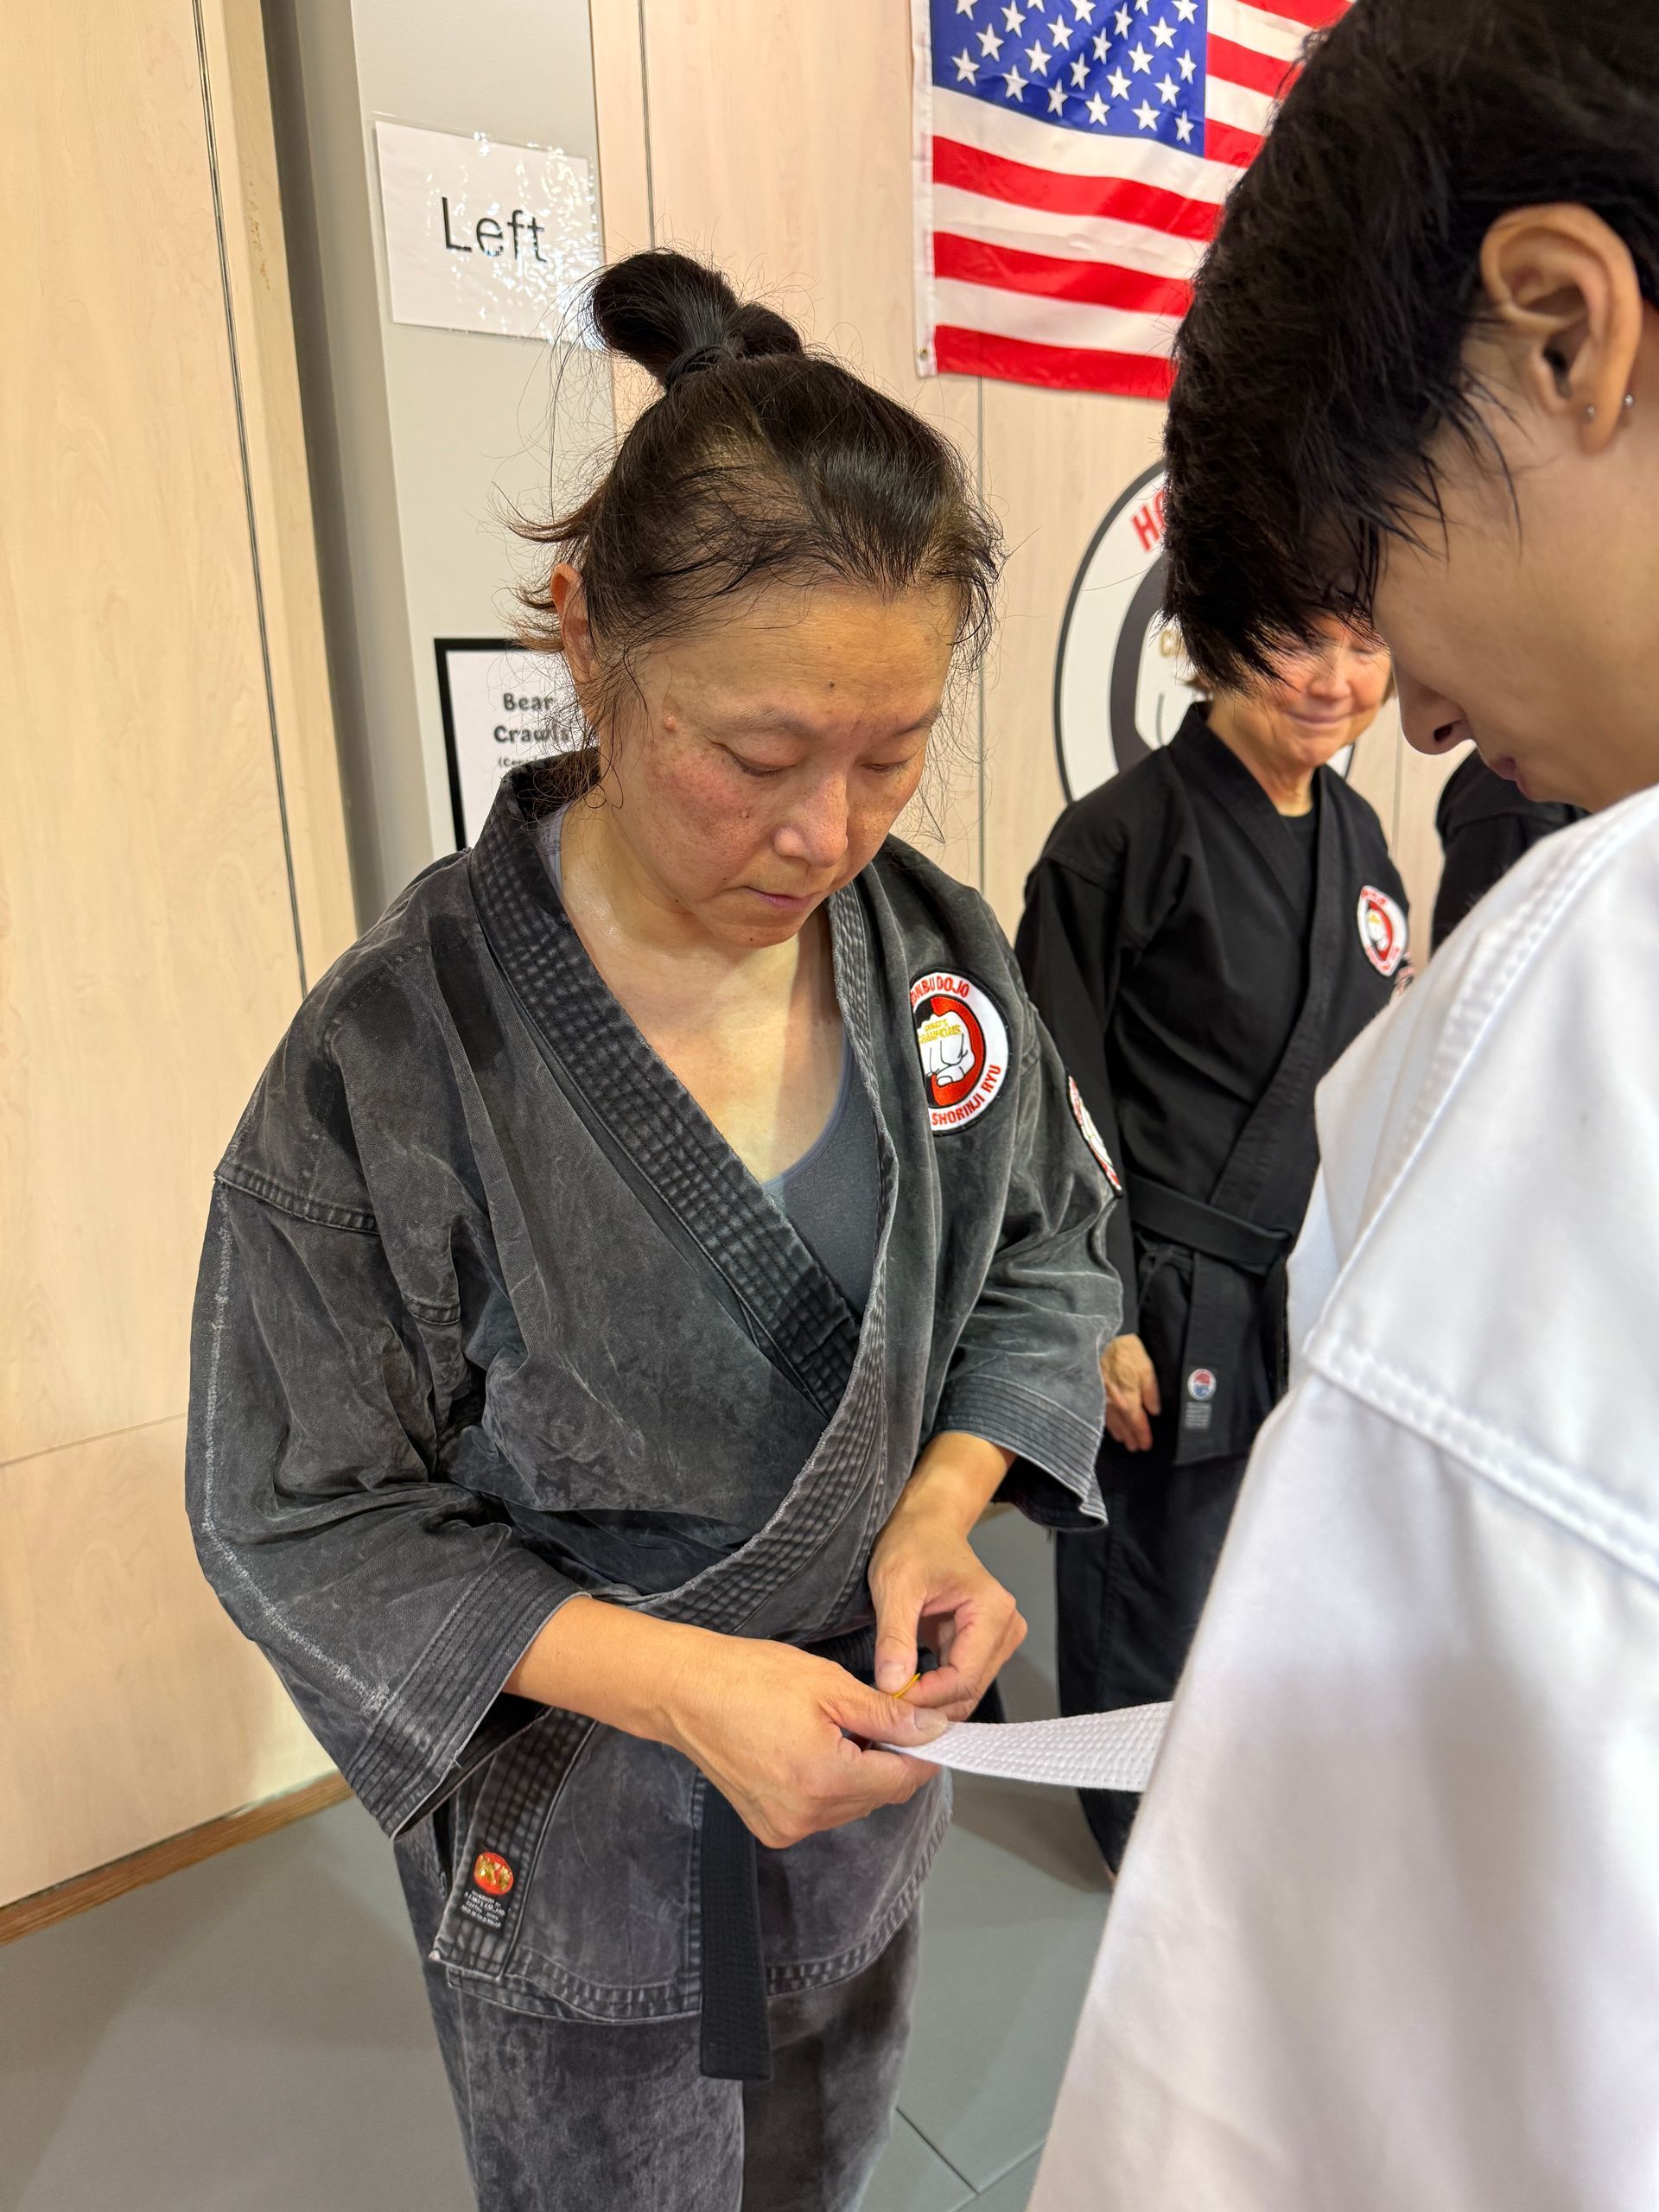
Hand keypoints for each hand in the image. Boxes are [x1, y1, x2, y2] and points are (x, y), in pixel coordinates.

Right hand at [659, 1633, 948, 1850]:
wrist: (684, 1692)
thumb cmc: (750, 1678)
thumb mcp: (829, 1685)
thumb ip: (888, 1715)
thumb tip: (934, 1730)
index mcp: (825, 1782)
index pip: (901, 1780)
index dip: (923, 1753)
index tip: (932, 1728)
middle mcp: (806, 1817)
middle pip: (877, 1795)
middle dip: (888, 1758)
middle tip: (878, 1713)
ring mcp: (784, 1827)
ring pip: (851, 1804)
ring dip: (860, 1771)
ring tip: (839, 1725)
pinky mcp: (769, 1826)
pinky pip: (822, 1809)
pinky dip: (830, 1782)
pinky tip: (814, 1746)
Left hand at [867, 1437, 1026, 1722]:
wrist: (926, 1525)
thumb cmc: (913, 1543)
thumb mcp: (895, 1585)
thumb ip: (894, 1637)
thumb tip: (891, 1686)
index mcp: (992, 1611)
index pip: (965, 1677)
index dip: (927, 1697)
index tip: (888, 1701)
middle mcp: (1005, 1628)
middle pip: (969, 1689)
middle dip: (928, 1704)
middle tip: (885, 1707)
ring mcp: (997, 1639)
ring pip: (965, 1692)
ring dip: (930, 1701)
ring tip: (892, 1698)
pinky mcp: (982, 1645)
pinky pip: (959, 1681)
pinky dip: (933, 1690)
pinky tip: (906, 1689)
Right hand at [1103, 1332, 1161, 1451]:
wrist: (1097, 1341)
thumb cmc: (1124, 1352)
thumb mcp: (1146, 1368)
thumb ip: (1151, 1391)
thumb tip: (1155, 1411)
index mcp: (1128, 1400)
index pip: (1137, 1424)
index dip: (1143, 1435)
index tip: (1146, 1445)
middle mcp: (1113, 1405)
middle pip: (1124, 1427)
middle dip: (1131, 1438)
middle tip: (1136, 1448)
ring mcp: (1101, 1400)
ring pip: (1111, 1423)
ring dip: (1119, 1434)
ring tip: (1125, 1441)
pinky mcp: (1093, 1393)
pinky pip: (1101, 1414)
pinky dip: (1107, 1424)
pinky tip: (1110, 1426)